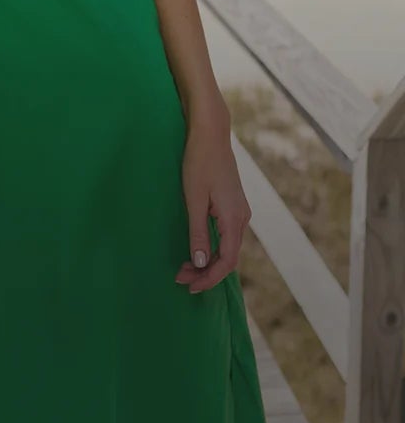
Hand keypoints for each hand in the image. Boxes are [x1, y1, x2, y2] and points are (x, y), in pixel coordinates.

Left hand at [176, 115, 247, 292]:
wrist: (210, 135)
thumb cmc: (198, 164)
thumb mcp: (194, 200)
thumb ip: (198, 233)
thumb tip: (201, 264)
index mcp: (234, 219)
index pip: (227, 261)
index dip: (210, 278)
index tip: (189, 287)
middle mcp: (242, 219)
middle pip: (229, 257)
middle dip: (206, 272)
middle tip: (180, 279)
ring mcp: (239, 212)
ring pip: (228, 247)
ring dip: (208, 261)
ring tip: (184, 268)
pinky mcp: (233, 205)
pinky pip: (226, 235)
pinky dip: (212, 247)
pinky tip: (197, 250)